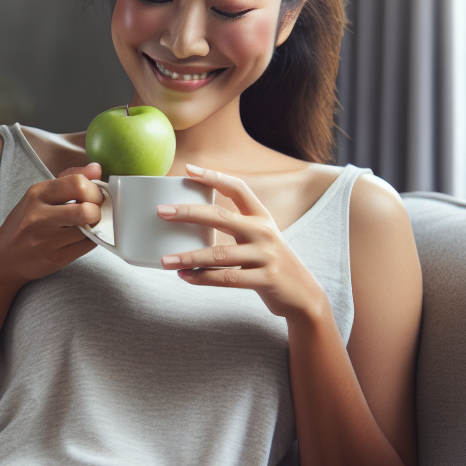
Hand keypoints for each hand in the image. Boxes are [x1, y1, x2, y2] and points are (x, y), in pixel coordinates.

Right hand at [0, 163, 104, 285]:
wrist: (3, 258)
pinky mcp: (55, 259)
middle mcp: (40, 216)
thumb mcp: (39, 196)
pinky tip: (82, 238)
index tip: (95, 196)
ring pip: (89, 230)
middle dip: (98, 210)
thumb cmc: (25, 224)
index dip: (95, 190)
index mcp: (37, 194)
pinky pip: (87, 247)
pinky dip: (91, 241)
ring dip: (95, 227)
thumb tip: (97, 169)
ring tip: (87, 225)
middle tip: (95, 212)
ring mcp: (47, 240)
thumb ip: (69, 179)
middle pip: (86, 210)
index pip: (77, 184)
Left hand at [157, 163, 328, 322]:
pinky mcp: (264, 279)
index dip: (213, 177)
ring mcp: (265, 256)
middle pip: (220, 216)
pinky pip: (226, 278)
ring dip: (187, 257)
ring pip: (218, 254)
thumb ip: (236, 229)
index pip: (237, 188)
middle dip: (188, 212)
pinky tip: (184, 277)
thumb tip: (194, 221)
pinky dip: (201, 278)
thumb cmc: (271, 264)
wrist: (304, 296)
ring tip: (165, 260)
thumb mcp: (260, 239)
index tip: (188, 169)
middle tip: (161, 211)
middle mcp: (264, 232)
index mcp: (262, 217)